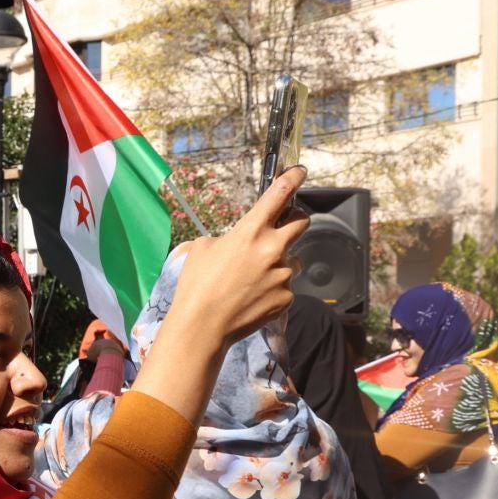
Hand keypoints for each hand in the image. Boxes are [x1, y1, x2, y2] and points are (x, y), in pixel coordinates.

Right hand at [130, 166, 302, 422]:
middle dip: (295, 220)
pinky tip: (253, 299)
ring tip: (254, 279)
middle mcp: (273, 249)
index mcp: (250, 231)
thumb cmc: (196, 285)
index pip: (278, 195)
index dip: (292, 179)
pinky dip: (273, 290)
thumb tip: (236, 243)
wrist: (202, 326)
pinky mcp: (286, 298)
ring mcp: (282, 274)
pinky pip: (285, 287)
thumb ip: (227, 239)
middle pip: (301, 222)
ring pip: (291, 260)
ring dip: (279, 263)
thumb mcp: (202, 249)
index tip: (300, 171)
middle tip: (283, 227)